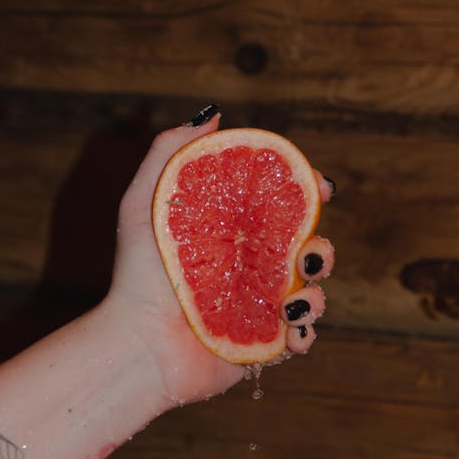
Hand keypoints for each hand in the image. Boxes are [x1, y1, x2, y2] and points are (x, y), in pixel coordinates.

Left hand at [107, 109, 334, 409]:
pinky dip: (305, 332)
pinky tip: (290, 328)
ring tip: (291, 299)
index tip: (317, 185)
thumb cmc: (137, 274)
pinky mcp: (265, 343)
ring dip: (316, 293)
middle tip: (306, 253)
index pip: (283, 204)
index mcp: (234, 231)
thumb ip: (170, 153)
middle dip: (321, 247)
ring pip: (314, 291)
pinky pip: (303, 335)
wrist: (138, 343)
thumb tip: (214, 115)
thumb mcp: (143, 203)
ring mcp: (261, 305)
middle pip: (310, 247)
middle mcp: (253, 266)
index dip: (307, 190)